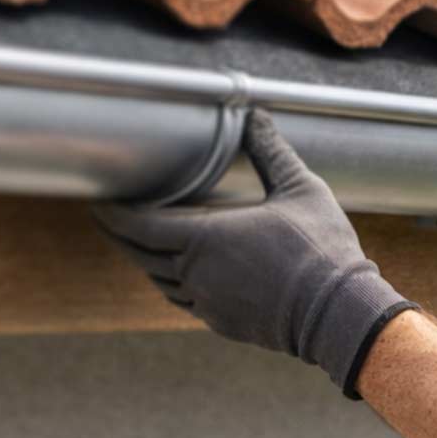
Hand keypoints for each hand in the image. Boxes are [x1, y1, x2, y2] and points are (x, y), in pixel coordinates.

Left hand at [93, 110, 416, 397]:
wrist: (337, 312)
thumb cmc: (320, 247)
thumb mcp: (300, 188)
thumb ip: (269, 151)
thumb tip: (254, 114)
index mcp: (205, 238)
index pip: (139, 226)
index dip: (114, 214)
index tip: (100, 201)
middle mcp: (196, 273)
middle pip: (140, 254)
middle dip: (120, 235)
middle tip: (107, 217)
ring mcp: (207, 302)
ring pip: (159, 280)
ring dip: (146, 260)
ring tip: (141, 242)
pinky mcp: (221, 323)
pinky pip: (183, 300)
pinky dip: (172, 283)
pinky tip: (179, 273)